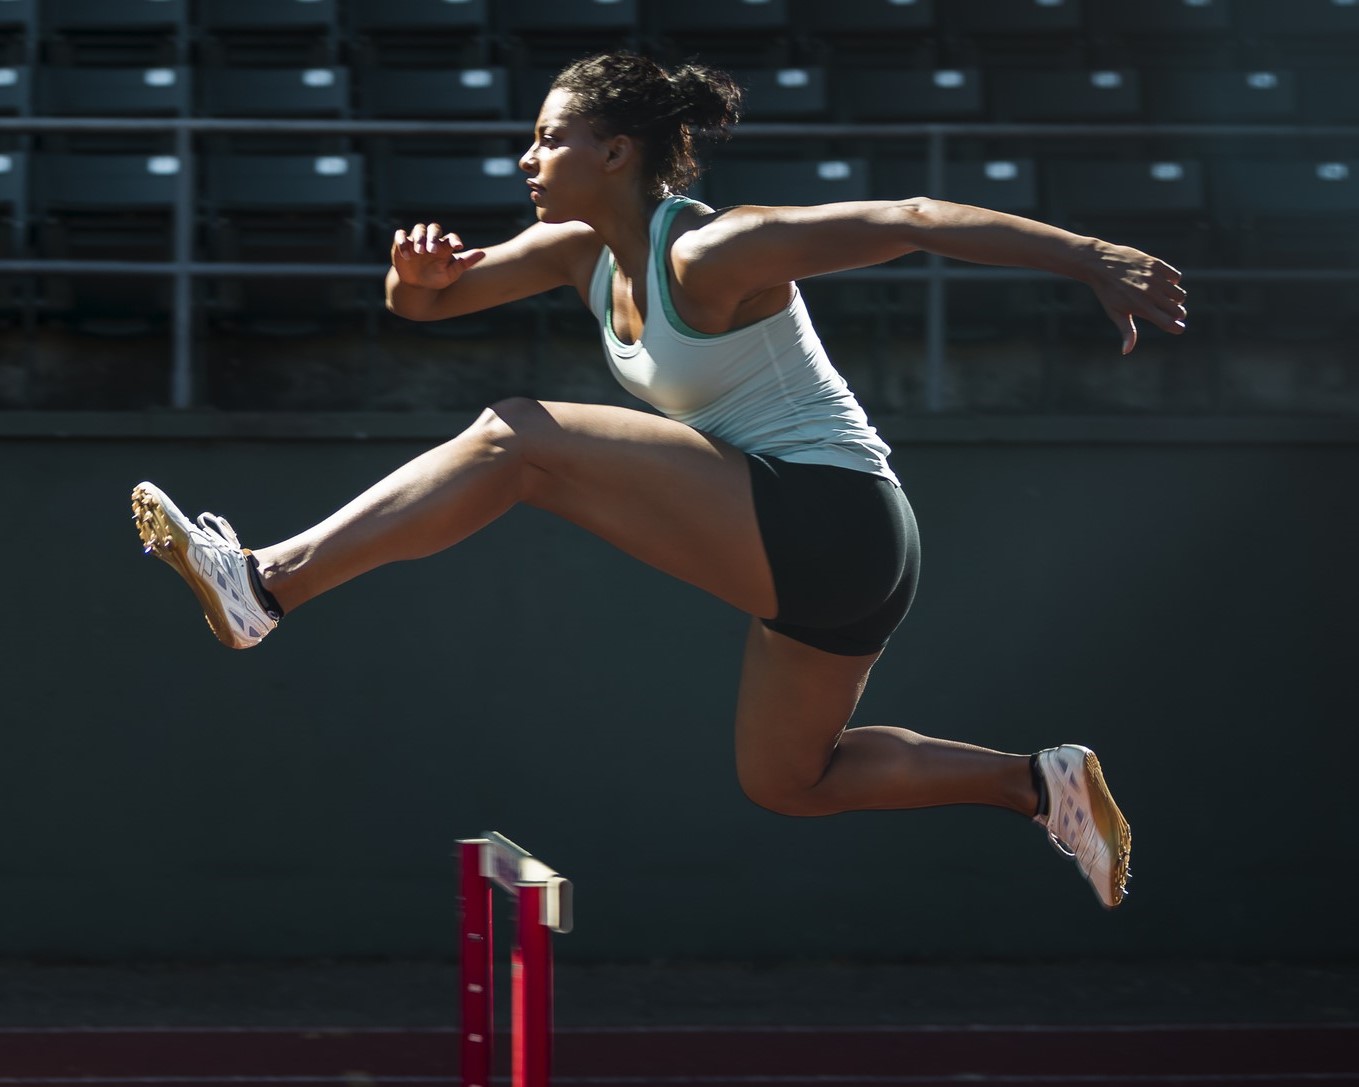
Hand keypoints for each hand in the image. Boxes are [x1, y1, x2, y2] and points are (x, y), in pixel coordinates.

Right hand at [390, 222, 485, 290]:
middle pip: (433, 228)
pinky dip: (402, 242)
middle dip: (433, 237)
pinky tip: (407, 256)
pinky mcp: (402, 244)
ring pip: (418, 229)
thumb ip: (465, 263)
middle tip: (432, 251)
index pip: (451, 237)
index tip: (459, 247)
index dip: (455, 240)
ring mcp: (416, 241)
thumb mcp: (451, 274)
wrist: (417, 285)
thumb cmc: (436, 278)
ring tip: (420, 252)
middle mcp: (431, 240)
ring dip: (419, 238)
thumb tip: (483, 253)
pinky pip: (400, 236)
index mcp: (444, 246)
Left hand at [1086, 240, 1187, 354]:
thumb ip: (1127, 331)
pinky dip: (1173, 282)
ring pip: (1180, 295)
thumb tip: (1126, 351)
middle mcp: (1150, 293)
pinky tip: (1162, 283)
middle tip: (1170, 313)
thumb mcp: (1115, 313)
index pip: (1169, 323)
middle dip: (1178, 314)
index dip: (1176, 328)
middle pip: (1178, 311)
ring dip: (1176, 299)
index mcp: (1141, 308)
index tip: (1177, 327)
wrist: (1101, 264)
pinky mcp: (1156, 265)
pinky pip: (1176, 277)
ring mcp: (1154, 278)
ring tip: (1165, 298)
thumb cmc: (1108, 292)